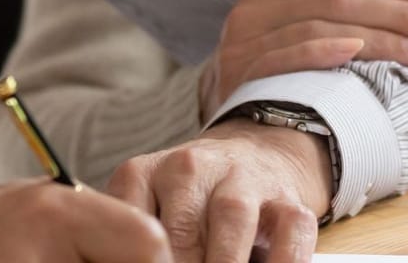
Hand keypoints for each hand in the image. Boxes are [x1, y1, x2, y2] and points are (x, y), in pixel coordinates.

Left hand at [108, 117, 329, 262]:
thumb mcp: (147, 209)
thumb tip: (117, 262)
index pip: (132, 226)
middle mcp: (189, 170)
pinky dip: (283, 261)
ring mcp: (242, 180)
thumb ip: (137, 240)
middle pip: (178, 230)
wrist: (254, 155)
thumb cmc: (189, 202)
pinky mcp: (288, 200)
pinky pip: (290, 231)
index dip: (142, 262)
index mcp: (143, 175)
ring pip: (231, 218)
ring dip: (223, 262)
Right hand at [199, 0, 407, 116]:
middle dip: (404, 9)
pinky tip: (363, 54)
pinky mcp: (241, 73)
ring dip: (383, 36)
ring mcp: (244, 38)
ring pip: (324, 24)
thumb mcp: (295, 25)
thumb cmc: (275, 72)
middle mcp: (254, 4)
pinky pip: (290, 55)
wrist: (227, 122)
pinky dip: (327, 51)